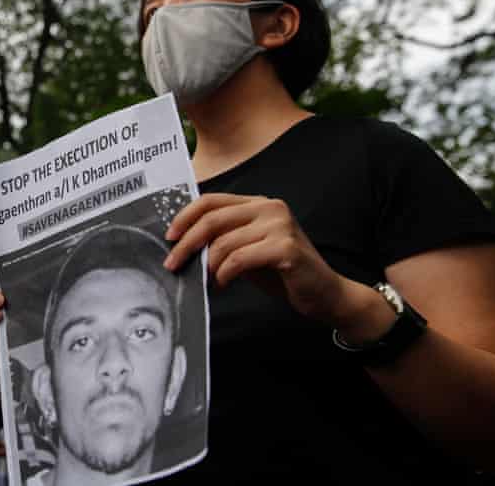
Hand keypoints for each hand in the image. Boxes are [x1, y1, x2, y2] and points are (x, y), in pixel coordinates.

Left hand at [164, 193, 349, 325]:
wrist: (324, 293)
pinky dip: (224, 274)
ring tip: (207, 280)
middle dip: (186, 244)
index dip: (185, 217)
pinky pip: (240, 259)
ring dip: (208, 265)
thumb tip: (183, 244)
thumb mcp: (247, 250)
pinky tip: (223, 283)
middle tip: (173, 264)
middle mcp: (270, 208)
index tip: (170, 238)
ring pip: (224, 242)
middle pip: (212, 219)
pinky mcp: (286, 248)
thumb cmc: (282, 273)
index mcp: (258, 204)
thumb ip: (222, 240)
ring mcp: (280, 225)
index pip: (211, 201)